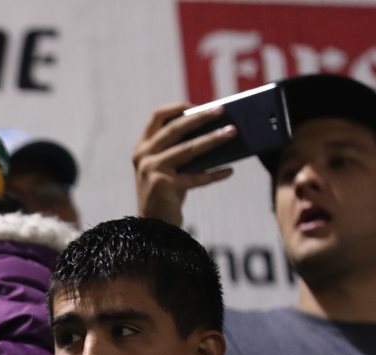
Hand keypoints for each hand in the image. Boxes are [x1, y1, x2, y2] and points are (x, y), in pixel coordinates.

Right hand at [133, 102, 237, 226]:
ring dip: (213, 139)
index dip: (179, 107)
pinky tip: (229, 171)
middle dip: (201, 117)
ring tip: (233, 132)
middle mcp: (143, 156)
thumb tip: (216, 129)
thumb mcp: (167, 168)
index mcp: (142, 147)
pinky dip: (214, 174)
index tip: (200, 106)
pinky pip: (196, 176)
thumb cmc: (166, 194)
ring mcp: (151, 170)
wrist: (152, 228)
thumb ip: (180, 149)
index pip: (158, 116)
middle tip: (223, 110)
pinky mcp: (163, 185)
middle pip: (175, 128)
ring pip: (188, 149)